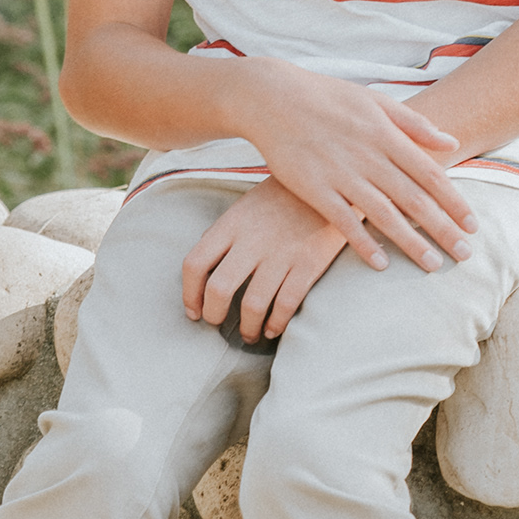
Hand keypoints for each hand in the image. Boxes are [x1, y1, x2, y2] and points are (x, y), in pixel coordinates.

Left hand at [182, 183, 353, 341]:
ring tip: (249, 334)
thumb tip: (203, 267)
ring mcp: (281, 253)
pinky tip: (272, 329)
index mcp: (231, 224)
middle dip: (213, 315)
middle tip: (218, 323)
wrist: (329, 184)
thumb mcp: (245, 207)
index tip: (194, 311)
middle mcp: (252, 240)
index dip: (189, 294)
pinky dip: (276, 324)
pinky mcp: (309, 263)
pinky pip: (286, 305)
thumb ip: (224, 235)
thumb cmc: (282, 197)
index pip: (195, 264)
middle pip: (219, 289)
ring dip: (247, 328)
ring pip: (252, 305)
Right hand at [224, 63, 475, 272]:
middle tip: (466, 255)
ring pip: (384, 214)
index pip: (430, 173)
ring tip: (433, 265)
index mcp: (386, 133)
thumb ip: (414, 123)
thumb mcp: (375, 99)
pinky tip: (381, 263)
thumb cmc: (327, 97)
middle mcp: (368, 155)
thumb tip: (451, 140)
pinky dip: (363, 242)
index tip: (473, 225)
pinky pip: (343, 221)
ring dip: (411, 242)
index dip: (454, 201)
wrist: (271, 96)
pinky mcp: (313, 187)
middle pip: (414, 198)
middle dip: (443, 229)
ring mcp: (340, 173)